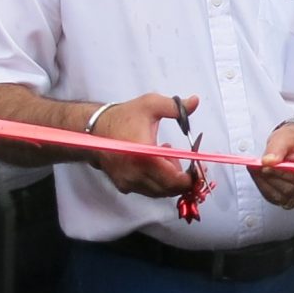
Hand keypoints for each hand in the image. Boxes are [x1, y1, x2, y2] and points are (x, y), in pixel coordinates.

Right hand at [86, 92, 200, 199]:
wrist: (95, 130)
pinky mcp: (124, 186)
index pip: (173, 179)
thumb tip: (195, 101)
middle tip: (185, 161)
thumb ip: (175, 106)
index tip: (198, 169)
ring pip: (160, 192)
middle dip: (182, 178)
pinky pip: (148, 190)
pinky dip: (158, 182)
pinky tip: (156, 163)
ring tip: (167, 157)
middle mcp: (135, 174)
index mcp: (144, 155)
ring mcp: (129, 183)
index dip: (190, 178)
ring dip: (170, 180)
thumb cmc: (125, 117)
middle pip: (169, 189)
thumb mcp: (151, 104)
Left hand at [251, 121, 293, 209]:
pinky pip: (278, 200)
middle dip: (273, 179)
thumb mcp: (286, 136)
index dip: (284, 174)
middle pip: (293, 190)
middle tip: (257, 168)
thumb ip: (278, 147)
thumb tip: (268, 161)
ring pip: (284, 197)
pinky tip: (260, 177)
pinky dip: (266, 190)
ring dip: (268, 185)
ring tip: (257, 171)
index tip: (266, 166)